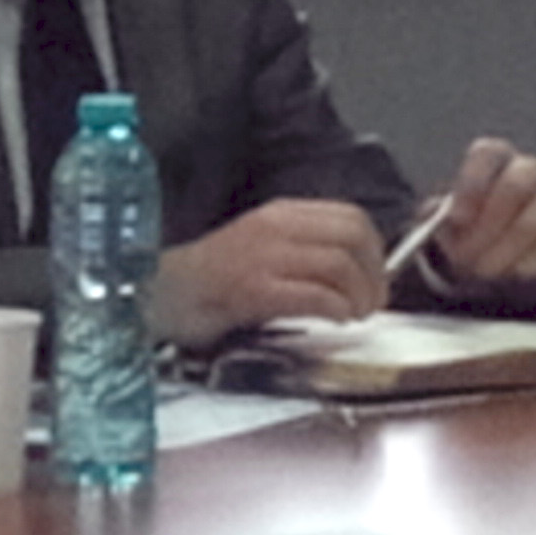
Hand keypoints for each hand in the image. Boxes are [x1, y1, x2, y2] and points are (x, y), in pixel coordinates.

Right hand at [147, 199, 388, 344]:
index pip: (351, 217)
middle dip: (374, 274)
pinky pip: (316, 295)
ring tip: (354, 316)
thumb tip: (358, 269)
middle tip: (372, 303)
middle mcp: (274, 228)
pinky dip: (337, 310)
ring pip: (340, 266)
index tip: (375, 279)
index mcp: (279, 214)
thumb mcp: (261, 247)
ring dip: (359, 298)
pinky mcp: (253, 290)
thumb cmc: (211, 280)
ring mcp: (262, 257)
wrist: (159, 295)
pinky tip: (334, 320)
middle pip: (353, 238)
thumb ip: (303, 249)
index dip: (376, 251)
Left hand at [427, 138, 535, 288]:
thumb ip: (437, 214)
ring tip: (480, 272)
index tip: (456, 217)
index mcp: (494, 158)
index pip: (487, 154)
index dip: (472, 183)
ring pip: (532, 222)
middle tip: (466, 255)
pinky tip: (508, 275)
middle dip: (488, 224)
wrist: (498, 248)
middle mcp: (528, 170)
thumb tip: (436, 218)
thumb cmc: (468, 222)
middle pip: (517, 184)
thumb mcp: (444, 215)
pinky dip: (526, 266)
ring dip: (501, 252)